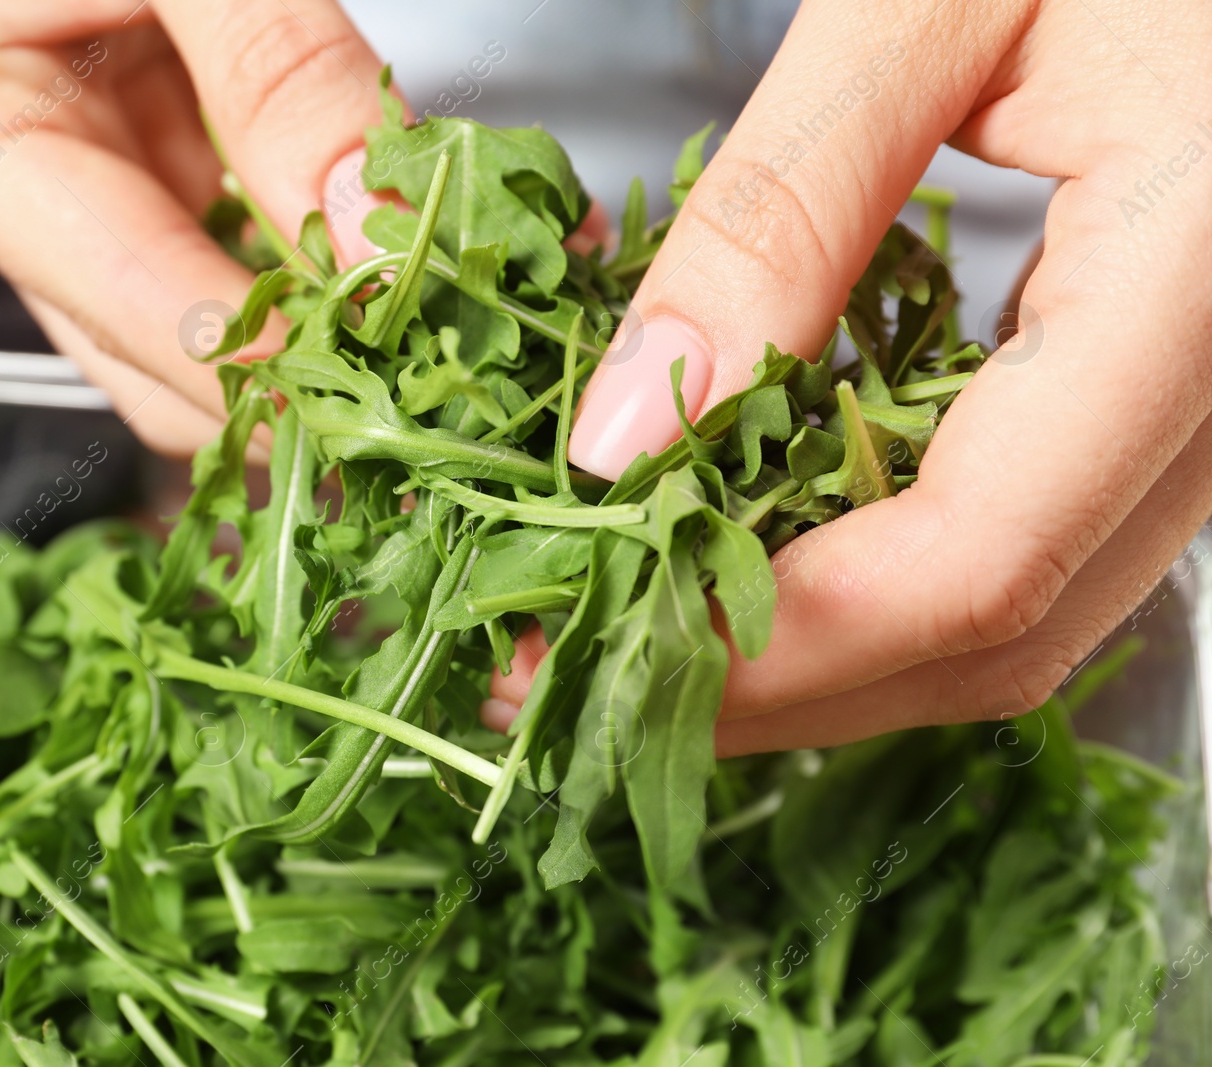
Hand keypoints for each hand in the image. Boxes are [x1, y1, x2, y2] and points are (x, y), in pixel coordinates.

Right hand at [0, 0, 394, 457]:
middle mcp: (9, 172)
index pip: (106, 281)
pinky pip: (257, 260)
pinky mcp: (163, 170)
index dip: (241, 355)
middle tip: (427, 395)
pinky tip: (439, 268)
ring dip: (336, 346)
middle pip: (152, 349)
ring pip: (214, 334)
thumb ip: (274, 67)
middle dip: (293, 382)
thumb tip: (364, 228)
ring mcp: (89, 181)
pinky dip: (348, 274)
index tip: (359, 397)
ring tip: (458, 339)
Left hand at [489, 0, 1211, 753]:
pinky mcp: (1177, 396)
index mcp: (1203, 274)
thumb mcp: (929, 8)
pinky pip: (1035, 540)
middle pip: (998, 633)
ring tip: (654, 614)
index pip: (981, 556)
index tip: (608, 647)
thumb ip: (780, 213)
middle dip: (779, 683)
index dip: (778, 643)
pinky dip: (883, 573)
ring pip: (1023, 615)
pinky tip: (766, 538)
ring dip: (826, 650)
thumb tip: (629, 436)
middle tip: (596, 664)